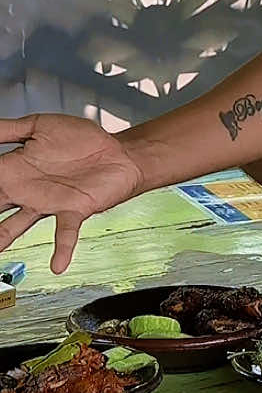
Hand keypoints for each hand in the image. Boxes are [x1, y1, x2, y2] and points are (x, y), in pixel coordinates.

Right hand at [0, 115, 144, 272]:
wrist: (118, 151)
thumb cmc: (81, 140)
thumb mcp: (38, 126)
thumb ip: (8, 129)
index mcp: (14, 169)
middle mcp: (26, 191)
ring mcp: (47, 203)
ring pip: (16, 226)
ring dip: (3, 238)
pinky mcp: (73, 209)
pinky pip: (65, 233)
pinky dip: (61, 249)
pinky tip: (56, 266)